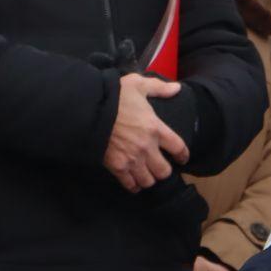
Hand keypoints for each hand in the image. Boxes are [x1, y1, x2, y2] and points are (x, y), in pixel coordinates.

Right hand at [105, 74, 190, 191]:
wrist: (88, 110)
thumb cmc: (113, 96)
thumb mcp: (137, 85)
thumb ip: (159, 88)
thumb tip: (177, 88)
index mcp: (155, 128)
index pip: (178, 148)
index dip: (183, 155)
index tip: (182, 158)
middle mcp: (147, 147)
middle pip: (164, 171)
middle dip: (164, 171)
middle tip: (159, 166)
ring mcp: (132, 159)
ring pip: (149, 181)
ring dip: (149, 179)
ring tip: (146, 174)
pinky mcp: (117, 167)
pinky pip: (130, 184)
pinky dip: (133, 185)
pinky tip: (133, 182)